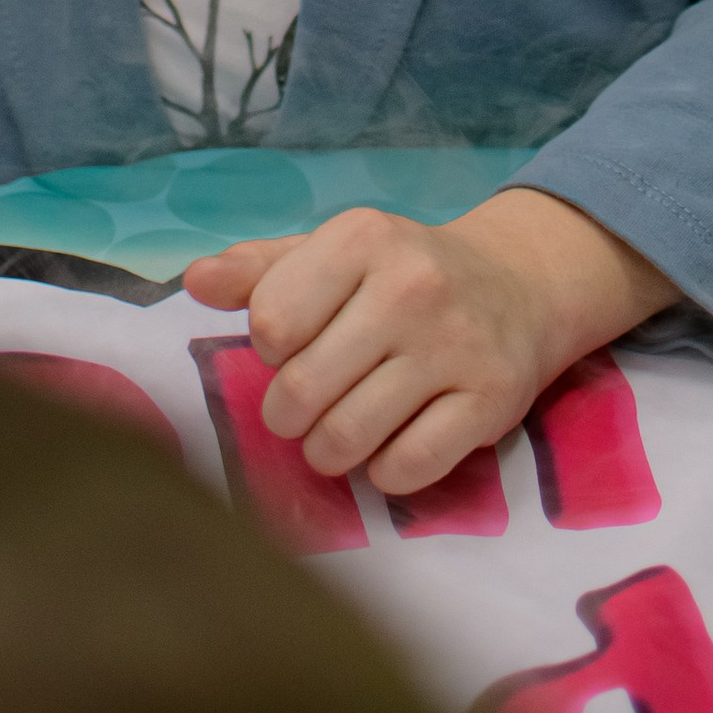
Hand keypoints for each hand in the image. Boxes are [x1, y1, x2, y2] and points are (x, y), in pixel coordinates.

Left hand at [184, 187, 670, 497]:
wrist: (518, 286)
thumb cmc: (401, 273)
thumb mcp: (333, 254)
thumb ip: (258, 269)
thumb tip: (194, 281)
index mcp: (363, 239)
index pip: (271, 320)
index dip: (270, 348)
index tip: (291, 346)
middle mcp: (412, 286)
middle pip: (303, 389)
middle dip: (288, 416)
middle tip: (300, 410)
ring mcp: (456, 346)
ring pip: (349, 438)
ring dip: (327, 453)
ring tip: (333, 436)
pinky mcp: (491, 402)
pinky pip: (408, 469)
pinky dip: (384, 474)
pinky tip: (388, 448)